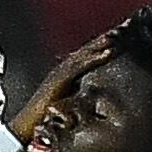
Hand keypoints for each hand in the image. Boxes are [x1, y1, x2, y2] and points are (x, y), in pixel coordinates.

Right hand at [2, 37, 109, 151]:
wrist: (26, 124)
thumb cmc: (44, 117)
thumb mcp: (66, 102)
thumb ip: (77, 93)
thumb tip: (94, 94)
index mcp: (65, 73)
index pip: (86, 55)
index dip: (102, 44)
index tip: (120, 35)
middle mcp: (62, 69)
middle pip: (87, 49)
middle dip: (106, 38)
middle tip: (124, 27)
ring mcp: (60, 73)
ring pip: (84, 54)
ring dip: (102, 44)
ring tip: (118, 35)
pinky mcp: (59, 80)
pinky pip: (80, 66)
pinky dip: (95, 58)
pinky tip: (108, 52)